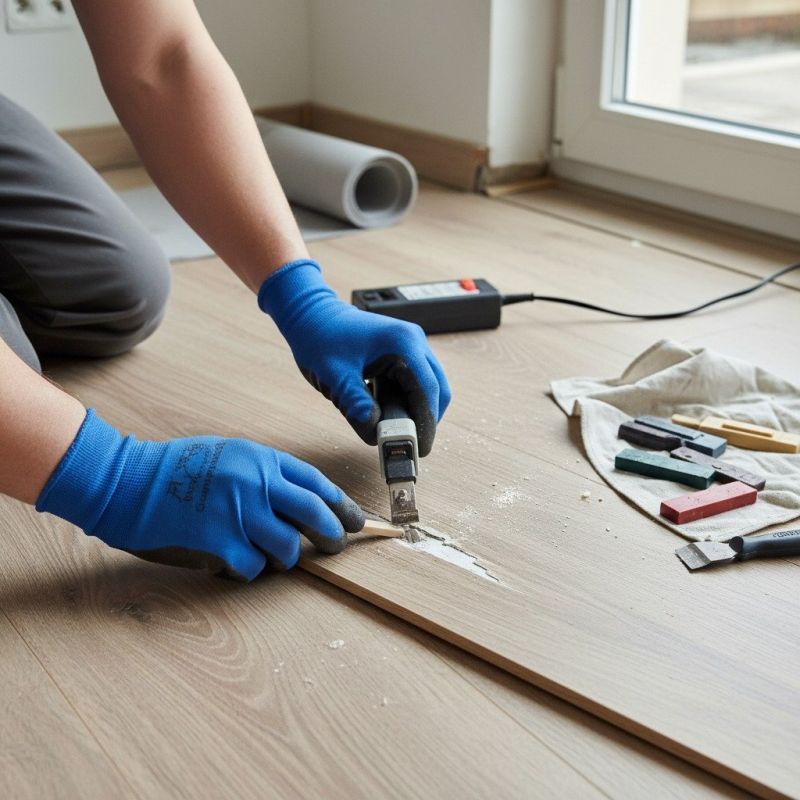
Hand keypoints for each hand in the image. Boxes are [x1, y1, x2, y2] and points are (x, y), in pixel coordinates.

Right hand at [36, 410, 364, 581]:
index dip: (341, 505)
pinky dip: (247, 570)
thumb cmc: (174, 468)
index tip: (356, 522)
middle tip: (335, 547)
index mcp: (260, 459)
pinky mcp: (221, 541)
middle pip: (314, 514)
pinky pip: (253, 567)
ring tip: (264, 554)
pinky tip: (231, 561)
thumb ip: (262, 473)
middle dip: (332, 535)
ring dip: (282, 558)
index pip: (316, 483)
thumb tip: (299, 501)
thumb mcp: (226, 454)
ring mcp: (240, 512)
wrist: (126, 482)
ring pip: (287, 548)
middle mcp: (256, 483)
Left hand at [258, 259, 450, 455]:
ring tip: (397, 430)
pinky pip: (416, 380)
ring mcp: (411, 344)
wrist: (310, 314)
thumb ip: (357, 407)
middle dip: (426, 418)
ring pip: (429, 385)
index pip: (428, 391)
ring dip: (417, 409)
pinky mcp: (404, 350)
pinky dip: (408, 399)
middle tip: (411, 445)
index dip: (426, 423)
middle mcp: (414, 341)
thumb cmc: (320, 338)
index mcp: (402, 343)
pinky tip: (390, 413)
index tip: (420, 448)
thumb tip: (375, 436)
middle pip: (437, 389)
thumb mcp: (335, 378)